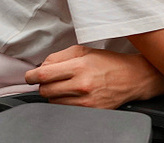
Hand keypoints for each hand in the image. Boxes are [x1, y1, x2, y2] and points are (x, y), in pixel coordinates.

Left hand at [24, 45, 163, 107]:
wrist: (133, 78)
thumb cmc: (110, 62)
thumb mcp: (86, 51)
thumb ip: (60, 56)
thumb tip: (41, 67)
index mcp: (80, 67)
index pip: (43, 75)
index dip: (31, 76)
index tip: (30, 76)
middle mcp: (81, 85)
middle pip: (44, 90)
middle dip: (45, 84)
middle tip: (54, 79)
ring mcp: (85, 101)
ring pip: (53, 102)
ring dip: (55, 94)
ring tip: (68, 86)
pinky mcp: (89, 112)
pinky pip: (64, 109)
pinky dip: (64, 102)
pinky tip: (74, 94)